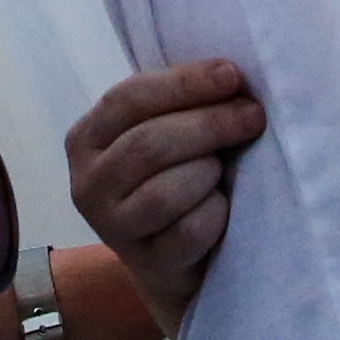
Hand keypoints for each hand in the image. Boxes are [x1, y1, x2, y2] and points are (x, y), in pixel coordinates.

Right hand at [66, 58, 264, 333]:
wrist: (173, 260)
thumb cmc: (172, 178)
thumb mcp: (162, 135)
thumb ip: (179, 105)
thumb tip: (231, 77)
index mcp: (87, 138)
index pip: (128, 98)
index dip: (184, 84)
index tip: (232, 76)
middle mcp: (87, 183)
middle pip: (149, 144)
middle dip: (209, 124)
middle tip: (253, 116)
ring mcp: (112, 228)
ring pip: (166, 192)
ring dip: (208, 173)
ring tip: (224, 170)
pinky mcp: (145, 263)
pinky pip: (190, 231)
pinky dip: (215, 213)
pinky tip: (222, 207)